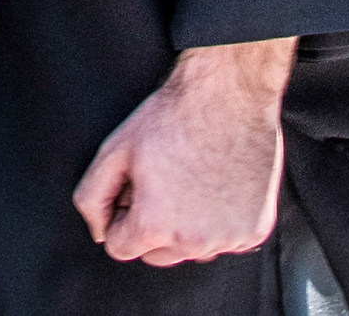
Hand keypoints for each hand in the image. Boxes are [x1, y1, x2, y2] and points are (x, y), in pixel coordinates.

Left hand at [74, 38, 294, 265]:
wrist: (228, 94)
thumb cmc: (172, 118)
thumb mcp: (114, 149)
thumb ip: (92, 197)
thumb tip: (99, 232)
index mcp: (155, 225)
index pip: (121, 247)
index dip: (121, 214)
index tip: (133, 188)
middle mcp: (194, 242)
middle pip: (158, 254)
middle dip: (152, 225)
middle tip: (161, 181)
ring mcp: (229, 238)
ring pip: (193, 249)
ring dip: (187, 226)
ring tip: (190, 179)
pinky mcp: (255, 230)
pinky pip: (227, 240)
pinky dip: (220, 221)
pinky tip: (217, 183)